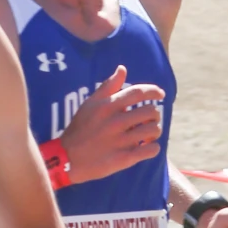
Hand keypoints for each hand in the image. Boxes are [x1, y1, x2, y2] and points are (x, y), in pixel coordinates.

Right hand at [63, 66, 164, 182]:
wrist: (67, 159)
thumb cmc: (79, 128)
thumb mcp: (90, 104)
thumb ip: (108, 87)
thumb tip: (122, 69)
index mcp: (108, 106)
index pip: (138, 93)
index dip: (153, 91)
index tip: (161, 94)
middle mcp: (116, 122)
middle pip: (150, 112)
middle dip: (154, 114)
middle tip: (148, 119)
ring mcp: (121, 141)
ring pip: (153, 130)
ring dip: (154, 131)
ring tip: (148, 134)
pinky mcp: (124, 158)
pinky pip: (151, 150)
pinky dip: (153, 148)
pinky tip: (146, 147)